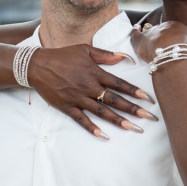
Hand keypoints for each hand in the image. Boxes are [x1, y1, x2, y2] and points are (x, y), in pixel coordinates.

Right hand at [27, 44, 157, 138]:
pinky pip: (81, 120)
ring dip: (118, 121)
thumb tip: (124, 57)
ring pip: (102, 112)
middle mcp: (89, 86)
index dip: (135, 91)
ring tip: (133, 128)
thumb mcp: (84, 49)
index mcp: (95, 72)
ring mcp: (78, 98)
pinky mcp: (67, 107)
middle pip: (115, 100)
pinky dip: (92, 128)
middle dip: (133, 109)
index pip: (119, 84)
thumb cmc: (62, 56)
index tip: (149, 99)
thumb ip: (105, 54)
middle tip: (149, 118)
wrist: (37, 65)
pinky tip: (104, 136)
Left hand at [130, 21, 186, 62]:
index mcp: (175, 26)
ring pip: (148, 30)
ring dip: (147, 32)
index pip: (173, 30)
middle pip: (161, 30)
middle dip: (161, 36)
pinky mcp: (140, 39)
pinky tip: (135, 27)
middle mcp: (162, 26)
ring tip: (147, 34)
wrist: (170, 48)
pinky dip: (134, 30)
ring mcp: (150, 32)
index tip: (173, 42)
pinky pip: (135, 32)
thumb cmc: (184, 47)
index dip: (173, 36)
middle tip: (161, 44)